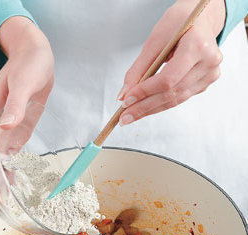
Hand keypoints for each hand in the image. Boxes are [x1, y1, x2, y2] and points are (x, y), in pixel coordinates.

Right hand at [0, 16, 53, 214]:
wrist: (38, 58)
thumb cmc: (28, 65)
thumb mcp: (23, 83)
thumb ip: (15, 105)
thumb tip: (5, 127)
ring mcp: (6, 128)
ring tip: (2, 202)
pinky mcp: (19, 129)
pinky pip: (12, 153)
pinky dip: (11, 168)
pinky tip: (15, 181)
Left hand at [118, 0, 225, 125]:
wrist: (200, 18)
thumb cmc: (178, 23)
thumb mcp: (154, 40)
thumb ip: (138, 69)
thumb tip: (124, 95)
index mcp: (198, 46)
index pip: (168, 79)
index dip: (145, 92)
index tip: (126, 101)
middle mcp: (209, 63)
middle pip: (171, 93)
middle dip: (144, 107)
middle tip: (124, 117)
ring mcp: (210, 75)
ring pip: (175, 100)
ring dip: (151, 109)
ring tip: (131, 115)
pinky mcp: (205, 83)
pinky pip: (179, 98)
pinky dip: (160, 103)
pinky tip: (145, 108)